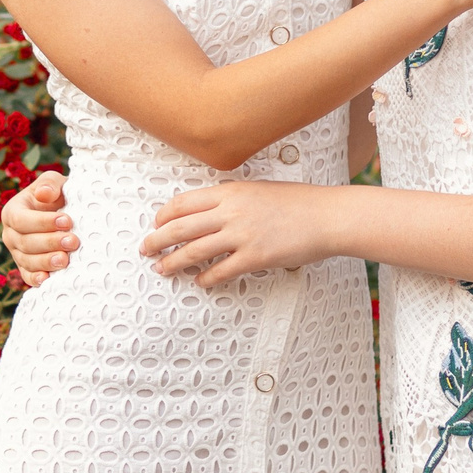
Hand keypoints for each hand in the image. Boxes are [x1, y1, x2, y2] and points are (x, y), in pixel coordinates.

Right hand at [0, 170, 75, 287]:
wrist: (65, 213)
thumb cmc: (58, 195)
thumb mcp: (54, 182)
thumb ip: (49, 183)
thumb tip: (43, 194)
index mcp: (12, 212)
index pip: (20, 219)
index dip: (42, 222)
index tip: (67, 221)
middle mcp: (10, 234)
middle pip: (25, 242)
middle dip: (49, 243)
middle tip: (73, 241)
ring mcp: (17, 254)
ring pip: (27, 261)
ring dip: (46, 262)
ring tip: (66, 260)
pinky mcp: (26, 269)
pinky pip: (27, 277)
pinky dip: (36, 279)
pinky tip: (49, 279)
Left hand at [139, 182, 331, 288]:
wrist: (327, 216)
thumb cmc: (297, 202)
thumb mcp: (258, 190)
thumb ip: (232, 199)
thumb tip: (209, 211)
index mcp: (230, 192)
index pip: (183, 203)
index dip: (164, 216)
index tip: (156, 225)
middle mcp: (231, 212)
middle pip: (180, 227)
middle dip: (157, 240)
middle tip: (145, 250)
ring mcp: (242, 235)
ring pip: (194, 251)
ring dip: (173, 262)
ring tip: (162, 269)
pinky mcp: (255, 257)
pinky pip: (221, 271)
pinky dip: (206, 278)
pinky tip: (200, 282)